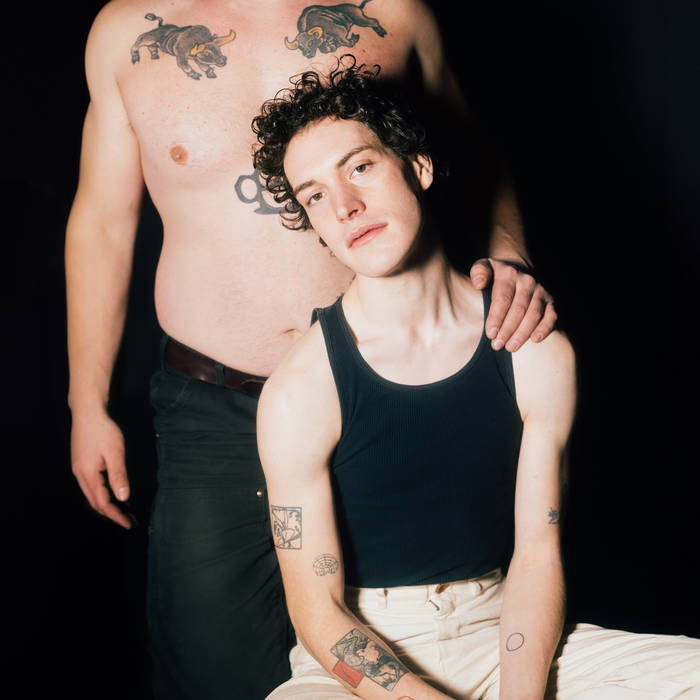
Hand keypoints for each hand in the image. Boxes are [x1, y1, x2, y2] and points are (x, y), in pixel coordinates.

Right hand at [71, 409, 132, 528]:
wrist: (88, 411)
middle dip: (113, 514)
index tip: (130, 525)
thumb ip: (118, 475)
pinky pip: (92, 486)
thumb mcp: (115, 452)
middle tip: (131, 521)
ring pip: (93, 495)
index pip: (103, 503)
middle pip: (96, 502)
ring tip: (126, 510)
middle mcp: (80, 475)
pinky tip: (114, 492)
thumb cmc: (104, 430)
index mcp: (88, 475)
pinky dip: (104, 493)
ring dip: (109, 504)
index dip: (117, 516)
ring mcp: (79, 469)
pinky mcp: (81, 463)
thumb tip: (124, 498)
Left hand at [470, 258, 556, 351]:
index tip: (490, 334)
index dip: (496, 317)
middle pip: (518, 309)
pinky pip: (551, 316)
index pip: (502, 299)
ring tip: (511, 347)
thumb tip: (479, 284)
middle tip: (497, 345)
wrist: (518, 267)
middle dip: (508, 329)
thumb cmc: (495, 274)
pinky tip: (536, 340)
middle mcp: (527, 282)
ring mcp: (540, 292)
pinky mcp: (550, 302)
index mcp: (509, 275)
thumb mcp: (484, 266)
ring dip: (523, 333)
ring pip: (533, 315)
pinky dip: (545, 328)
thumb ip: (479, 272)